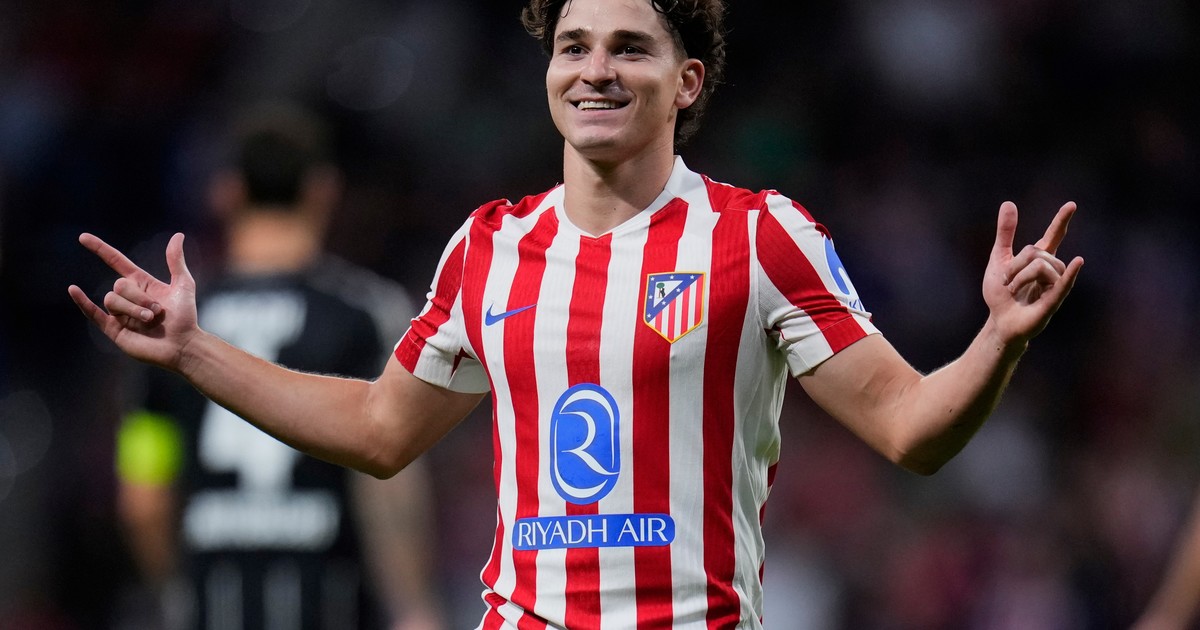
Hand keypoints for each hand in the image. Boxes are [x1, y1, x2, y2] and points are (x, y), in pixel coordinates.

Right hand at [67, 232, 199, 370]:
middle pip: (119, 285)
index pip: (116, 261)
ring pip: (112, 300)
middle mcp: (128, 296)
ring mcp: (119, 313)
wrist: (183, 344)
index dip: (100, 249)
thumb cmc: (186, 317)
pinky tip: (74, 290)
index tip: (83, 238)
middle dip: (140, 297)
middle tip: (158, 311)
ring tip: (150, 320)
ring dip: (133, 309)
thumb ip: (176, 261)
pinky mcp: (113, 329)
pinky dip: (82, 302)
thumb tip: (178, 235)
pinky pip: (93, 313)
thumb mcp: (183, 284)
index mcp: (141, 283)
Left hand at [982, 201, 1084, 347]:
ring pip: (1040, 266)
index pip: (1054, 236)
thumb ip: (1006, 233)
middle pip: (1036, 252)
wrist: (998, 321)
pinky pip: (1062, 284)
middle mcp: (1051, 270)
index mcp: (1039, 260)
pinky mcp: (1053, 301)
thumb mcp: (999, 258)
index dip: (1061, 221)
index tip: (1071, 204)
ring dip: (1019, 277)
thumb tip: (1009, 203)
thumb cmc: (1000, 294)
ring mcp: (1054, 285)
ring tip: (1013, 291)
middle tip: (1007, 281)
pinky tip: (1078, 262)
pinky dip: (1069, 274)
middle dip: (1015, 265)